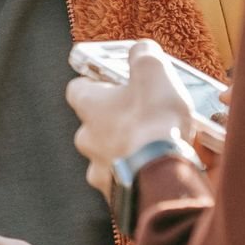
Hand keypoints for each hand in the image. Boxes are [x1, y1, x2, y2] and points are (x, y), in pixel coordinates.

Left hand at [65, 39, 195, 195]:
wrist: (163, 176)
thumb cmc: (154, 121)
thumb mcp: (154, 72)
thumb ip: (144, 55)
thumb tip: (141, 49)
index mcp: (90, 108)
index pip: (78, 89)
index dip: (94, 82)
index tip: (110, 79)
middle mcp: (87, 140)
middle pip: (95, 124)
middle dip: (118, 119)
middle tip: (146, 114)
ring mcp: (101, 170)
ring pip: (112, 154)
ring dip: (132, 148)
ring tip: (161, 145)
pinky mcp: (118, 195)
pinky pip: (130, 180)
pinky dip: (144, 173)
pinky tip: (166, 168)